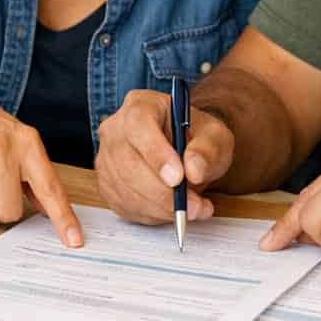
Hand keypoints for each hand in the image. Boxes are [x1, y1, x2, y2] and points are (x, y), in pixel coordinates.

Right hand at [96, 89, 231, 224]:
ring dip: (162, 208)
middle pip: (129, 163)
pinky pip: (125, 206)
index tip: (178, 178)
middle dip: (164, 192)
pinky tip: (173, 210)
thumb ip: (207, 149)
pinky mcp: (106, 184)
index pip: (139, 126)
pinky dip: (152, 215)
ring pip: (126, 189)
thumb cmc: (198, 138)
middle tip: (195, 206)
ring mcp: (106, 158)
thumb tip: (193, 170)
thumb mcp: (215, 136)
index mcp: (141, 105)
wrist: (187, 151)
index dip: (156, 154)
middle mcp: (116, 129)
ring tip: (193, 209)